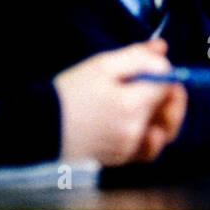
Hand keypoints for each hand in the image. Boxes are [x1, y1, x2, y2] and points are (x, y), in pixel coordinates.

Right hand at [55, 40, 187, 165]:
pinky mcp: (119, 159)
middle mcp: (134, 130)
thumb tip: (162, 50)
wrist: (37, 129)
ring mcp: (127, 148)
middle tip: (166, 86)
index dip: (168, 75)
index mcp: (131, 105)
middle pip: (169, 112)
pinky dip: (150, 137)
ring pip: (162, 132)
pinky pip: (146, 150)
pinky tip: (144, 126)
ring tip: (153, 104)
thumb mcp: (101, 65)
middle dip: (172, 97)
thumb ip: (136, 56)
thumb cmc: (68, 94)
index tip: (159, 67)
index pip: (167, 87)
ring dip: (164, 117)